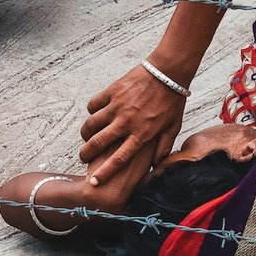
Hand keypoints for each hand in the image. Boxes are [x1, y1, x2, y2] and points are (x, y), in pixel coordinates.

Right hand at [79, 64, 186, 185]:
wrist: (167, 73)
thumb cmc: (171, 101)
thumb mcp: (172, 128)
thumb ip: (163, 148)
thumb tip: (157, 166)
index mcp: (142, 134)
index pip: (119, 159)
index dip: (105, 172)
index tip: (94, 183)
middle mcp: (127, 122)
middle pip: (99, 143)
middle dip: (86, 154)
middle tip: (82, 158)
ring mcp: (118, 106)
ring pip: (91, 124)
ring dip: (85, 134)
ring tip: (86, 137)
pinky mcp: (112, 92)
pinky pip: (94, 104)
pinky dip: (91, 111)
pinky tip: (95, 114)